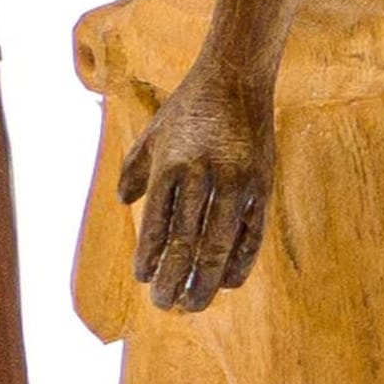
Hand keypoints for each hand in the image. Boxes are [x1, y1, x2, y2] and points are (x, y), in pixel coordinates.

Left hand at [118, 63, 276, 311]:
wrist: (236, 78)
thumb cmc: (189, 107)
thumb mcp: (154, 132)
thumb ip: (135, 168)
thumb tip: (124, 204)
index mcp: (171, 165)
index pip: (157, 224)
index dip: (149, 257)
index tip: (143, 279)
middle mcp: (202, 176)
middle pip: (186, 243)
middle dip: (173, 279)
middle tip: (164, 305)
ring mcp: (235, 182)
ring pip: (218, 246)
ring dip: (204, 281)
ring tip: (192, 305)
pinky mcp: (260, 186)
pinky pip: (250, 235)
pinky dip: (239, 263)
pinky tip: (227, 283)